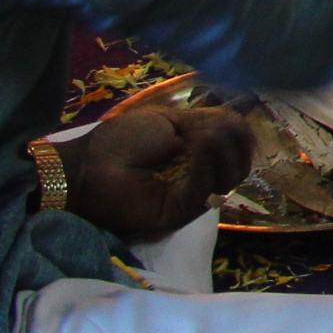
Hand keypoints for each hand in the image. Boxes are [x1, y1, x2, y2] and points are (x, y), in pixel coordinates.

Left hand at [61, 104, 252, 240]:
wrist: (89, 167)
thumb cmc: (122, 140)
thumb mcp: (169, 120)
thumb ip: (208, 122)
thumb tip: (241, 127)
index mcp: (198, 152)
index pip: (239, 145)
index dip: (242, 135)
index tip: (232, 126)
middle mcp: (201, 174)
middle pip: (241, 161)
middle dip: (231, 140)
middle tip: (206, 132)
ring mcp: (194, 194)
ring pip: (230, 174)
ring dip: (218, 148)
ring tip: (193, 140)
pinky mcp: (182, 212)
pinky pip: (207, 188)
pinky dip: (203, 163)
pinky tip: (187, 150)